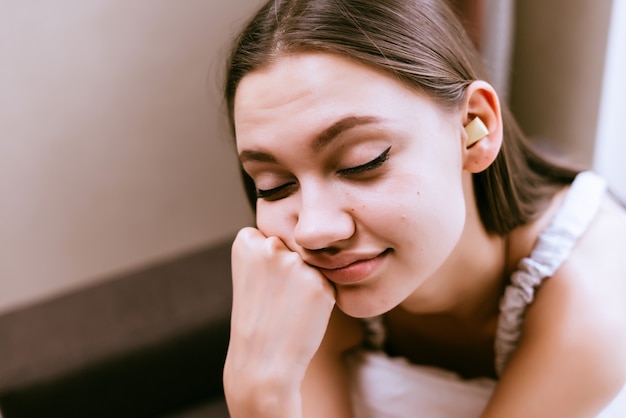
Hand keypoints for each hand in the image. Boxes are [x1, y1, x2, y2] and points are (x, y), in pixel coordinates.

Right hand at [224, 227, 335, 416]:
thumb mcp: (251, 273)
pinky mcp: (319, 283)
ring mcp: (295, 264)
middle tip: (274, 299)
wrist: (262, 362)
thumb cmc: (256, 318)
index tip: (259, 284)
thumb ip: (271, 250)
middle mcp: (270, 246)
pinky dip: (320, 296)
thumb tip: (313, 236)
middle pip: (294, 247)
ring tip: (287, 307)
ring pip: (311, 263)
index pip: (271, 236)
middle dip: (289, 270)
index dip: (269, 263)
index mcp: (246, 240)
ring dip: (306, 281)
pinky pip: (326, 280)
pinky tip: (302, 313)